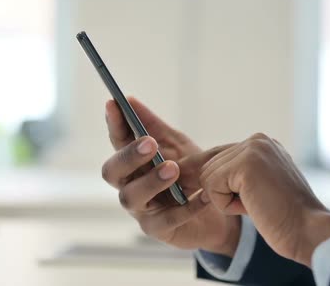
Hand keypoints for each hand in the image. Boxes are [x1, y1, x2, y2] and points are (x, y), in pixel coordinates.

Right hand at [102, 97, 240, 255]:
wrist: (217, 212)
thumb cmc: (190, 174)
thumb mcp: (176, 145)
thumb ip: (154, 126)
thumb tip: (130, 100)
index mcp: (132, 162)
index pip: (116, 141)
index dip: (113, 124)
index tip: (113, 103)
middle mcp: (129, 184)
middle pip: (113, 171)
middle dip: (129, 156)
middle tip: (150, 143)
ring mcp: (140, 208)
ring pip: (131, 196)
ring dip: (151, 180)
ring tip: (172, 168)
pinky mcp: (157, 229)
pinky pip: (164, 220)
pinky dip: (184, 208)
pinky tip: (202, 196)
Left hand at [199, 133, 329, 265]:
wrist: (308, 231)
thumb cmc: (284, 217)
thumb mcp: (257, 186)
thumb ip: (235, 174)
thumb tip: (192, 172)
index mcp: (262, 143)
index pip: (218, 159)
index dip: (217, 183)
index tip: (230, 195)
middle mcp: (257, 140)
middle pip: (209, 166)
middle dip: (222, 193)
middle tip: (255, 204)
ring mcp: (253, 149)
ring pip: (208, 177)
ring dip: (224, 199)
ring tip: (256, 204)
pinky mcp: (246, 164)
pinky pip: (211, 186)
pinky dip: (225, 205)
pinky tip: (252, 207)